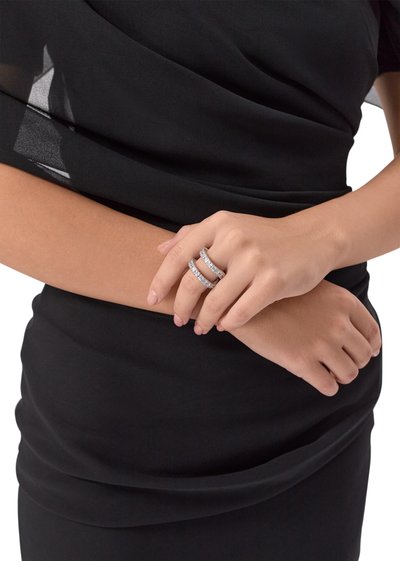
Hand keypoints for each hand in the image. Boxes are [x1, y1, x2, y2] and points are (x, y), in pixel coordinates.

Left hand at [147, 209, 341, 334]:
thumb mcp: (229, 226)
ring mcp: (254, 260)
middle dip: (181, 306)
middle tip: (177, 320)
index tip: (152, 299)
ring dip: (203, 320)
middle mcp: (234, 239)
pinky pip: (240, 312)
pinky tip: (224, 326)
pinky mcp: (273, 281)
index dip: (161, 281)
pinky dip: (228, 322)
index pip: (179, 256)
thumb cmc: (265, 237)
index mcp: (219, 223)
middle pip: (193, 281)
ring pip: (215, 301)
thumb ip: (194, 234)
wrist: (312, 239)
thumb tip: (160, 250)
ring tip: (200, 328)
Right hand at [227, 278, 381, 396]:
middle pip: (363, 355)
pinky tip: (317, 380)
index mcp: (343, 302)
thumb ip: (334, 306)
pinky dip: (327, 387)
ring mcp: (320, 344)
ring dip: (341, 376)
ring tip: (328, 372)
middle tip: (340, 362)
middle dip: (353, 361)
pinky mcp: (301, 362)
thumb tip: (350, 330)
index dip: (370, 345)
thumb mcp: (312, 289)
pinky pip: (328, 386)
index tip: (365, 351)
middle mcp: (337, 323)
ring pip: (349, 373)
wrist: (241, 300)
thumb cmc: (275, 294)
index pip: (372, 332)